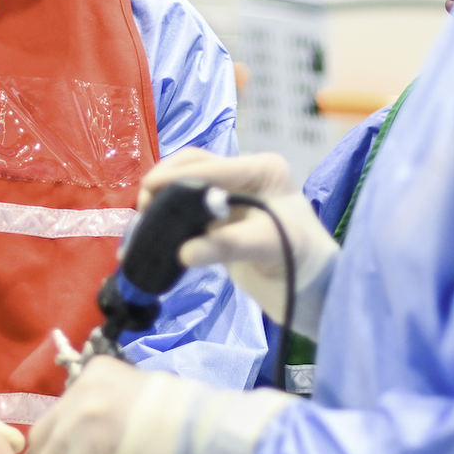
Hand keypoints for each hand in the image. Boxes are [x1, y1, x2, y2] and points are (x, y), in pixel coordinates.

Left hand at [28, 360, 297, 453]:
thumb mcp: (134, 399)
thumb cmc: (179, 416)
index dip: (60, 445)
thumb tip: (77, 446)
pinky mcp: (91, 442)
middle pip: (43, 435)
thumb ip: (103, 410)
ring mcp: (85, 413)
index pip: (56, 413)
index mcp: (95, 372)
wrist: (202, 425)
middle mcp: (84, 388)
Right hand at [139, 149, 336, 330]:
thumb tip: (184, 252)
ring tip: (143, 218)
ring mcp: (232, 195)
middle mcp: (245, 175)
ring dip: (164, 196)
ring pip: (188, 184)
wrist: (310, 288)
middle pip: (195, 165)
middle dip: (166, 180)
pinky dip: (169, 217)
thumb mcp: (266, 246)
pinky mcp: (221, 218)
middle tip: (143, 204)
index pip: (214, 165)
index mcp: (262, 169)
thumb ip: (227, 246)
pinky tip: (152, 231)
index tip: (149, 188)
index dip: (179, 176)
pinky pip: (188, 209)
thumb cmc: (299, 259)